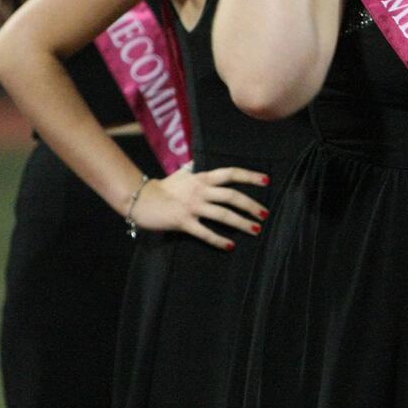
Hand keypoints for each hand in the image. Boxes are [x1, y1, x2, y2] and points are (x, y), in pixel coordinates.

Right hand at [129, 164, 270, 249]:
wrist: (140, 199)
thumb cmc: (162, 187)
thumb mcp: (180, 174)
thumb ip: (191, 170)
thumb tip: (194, 162)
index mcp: (202, 178)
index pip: (230, 173)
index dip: (249, 176)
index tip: (266, 181)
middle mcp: (200, 190)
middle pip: (232, 196)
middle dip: (251, 205)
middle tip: (265, 213)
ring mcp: (192, 207)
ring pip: (223, 214)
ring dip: (241, 223)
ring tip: (256, 229)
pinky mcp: (184, 222)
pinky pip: (205, 232)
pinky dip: (219, 240)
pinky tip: (231, 245)